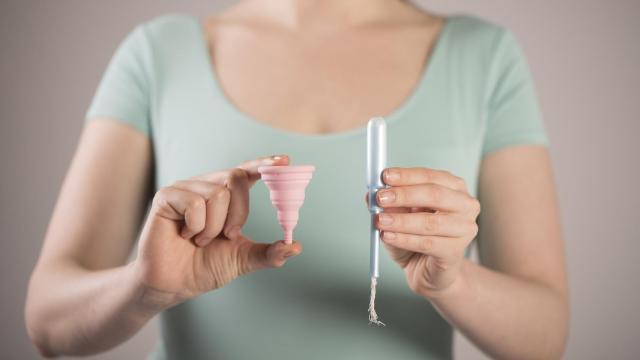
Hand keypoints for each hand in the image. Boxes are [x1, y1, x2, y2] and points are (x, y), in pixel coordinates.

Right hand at [132, 155, 301, 308]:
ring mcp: (185, 189)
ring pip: (217, 194)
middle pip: (236, 177)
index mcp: (225, 195)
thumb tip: (295, 246)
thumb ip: (269, 253)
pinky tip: (185, 235)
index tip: (285, 160)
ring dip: (214, 227)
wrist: (173, 285)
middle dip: (239, 212)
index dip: (265, 164)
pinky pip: (194, 203)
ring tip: (200, 240)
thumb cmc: (204, 267)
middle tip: (228, 235)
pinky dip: (196, 226)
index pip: (247, 171)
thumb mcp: (242, 259)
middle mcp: (206, 185)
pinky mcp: (166, 197)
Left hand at [372, 167, 479, 298]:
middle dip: (404, 195)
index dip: (406, 175)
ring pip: (430, 222)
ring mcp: (464, 229)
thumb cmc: (417, 235)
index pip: (430, 176)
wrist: (427, 269)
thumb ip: (389, 202)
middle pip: (435, 194)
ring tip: (380, 220)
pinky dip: (404, 239)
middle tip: (381, 198)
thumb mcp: (400, 214)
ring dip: (401, 220)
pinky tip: (388, 236)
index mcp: (454, 188)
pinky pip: (427, 244)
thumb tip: (371, 193)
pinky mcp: (455, 252)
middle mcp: (465, 205)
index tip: (385, 176)